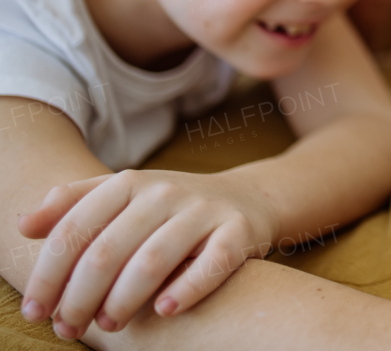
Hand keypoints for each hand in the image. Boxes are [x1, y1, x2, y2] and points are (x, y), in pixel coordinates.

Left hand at [18, 168, 276, 339]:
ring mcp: (204, 211)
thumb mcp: (122, 197)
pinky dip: (186, 289)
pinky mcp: (238, 232)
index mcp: (129, 183)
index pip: (74, 230)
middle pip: (107, 251)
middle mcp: (165, 193)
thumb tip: (23, 226)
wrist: (246, 200)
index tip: (35, 312)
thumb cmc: (168, 209)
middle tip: (69, 329)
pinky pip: (211, 264)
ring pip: (153, 260)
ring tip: (110, 325)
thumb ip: (73, 205)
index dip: (48, 275)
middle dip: (79, 298)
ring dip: (123, 301)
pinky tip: (164, 311)